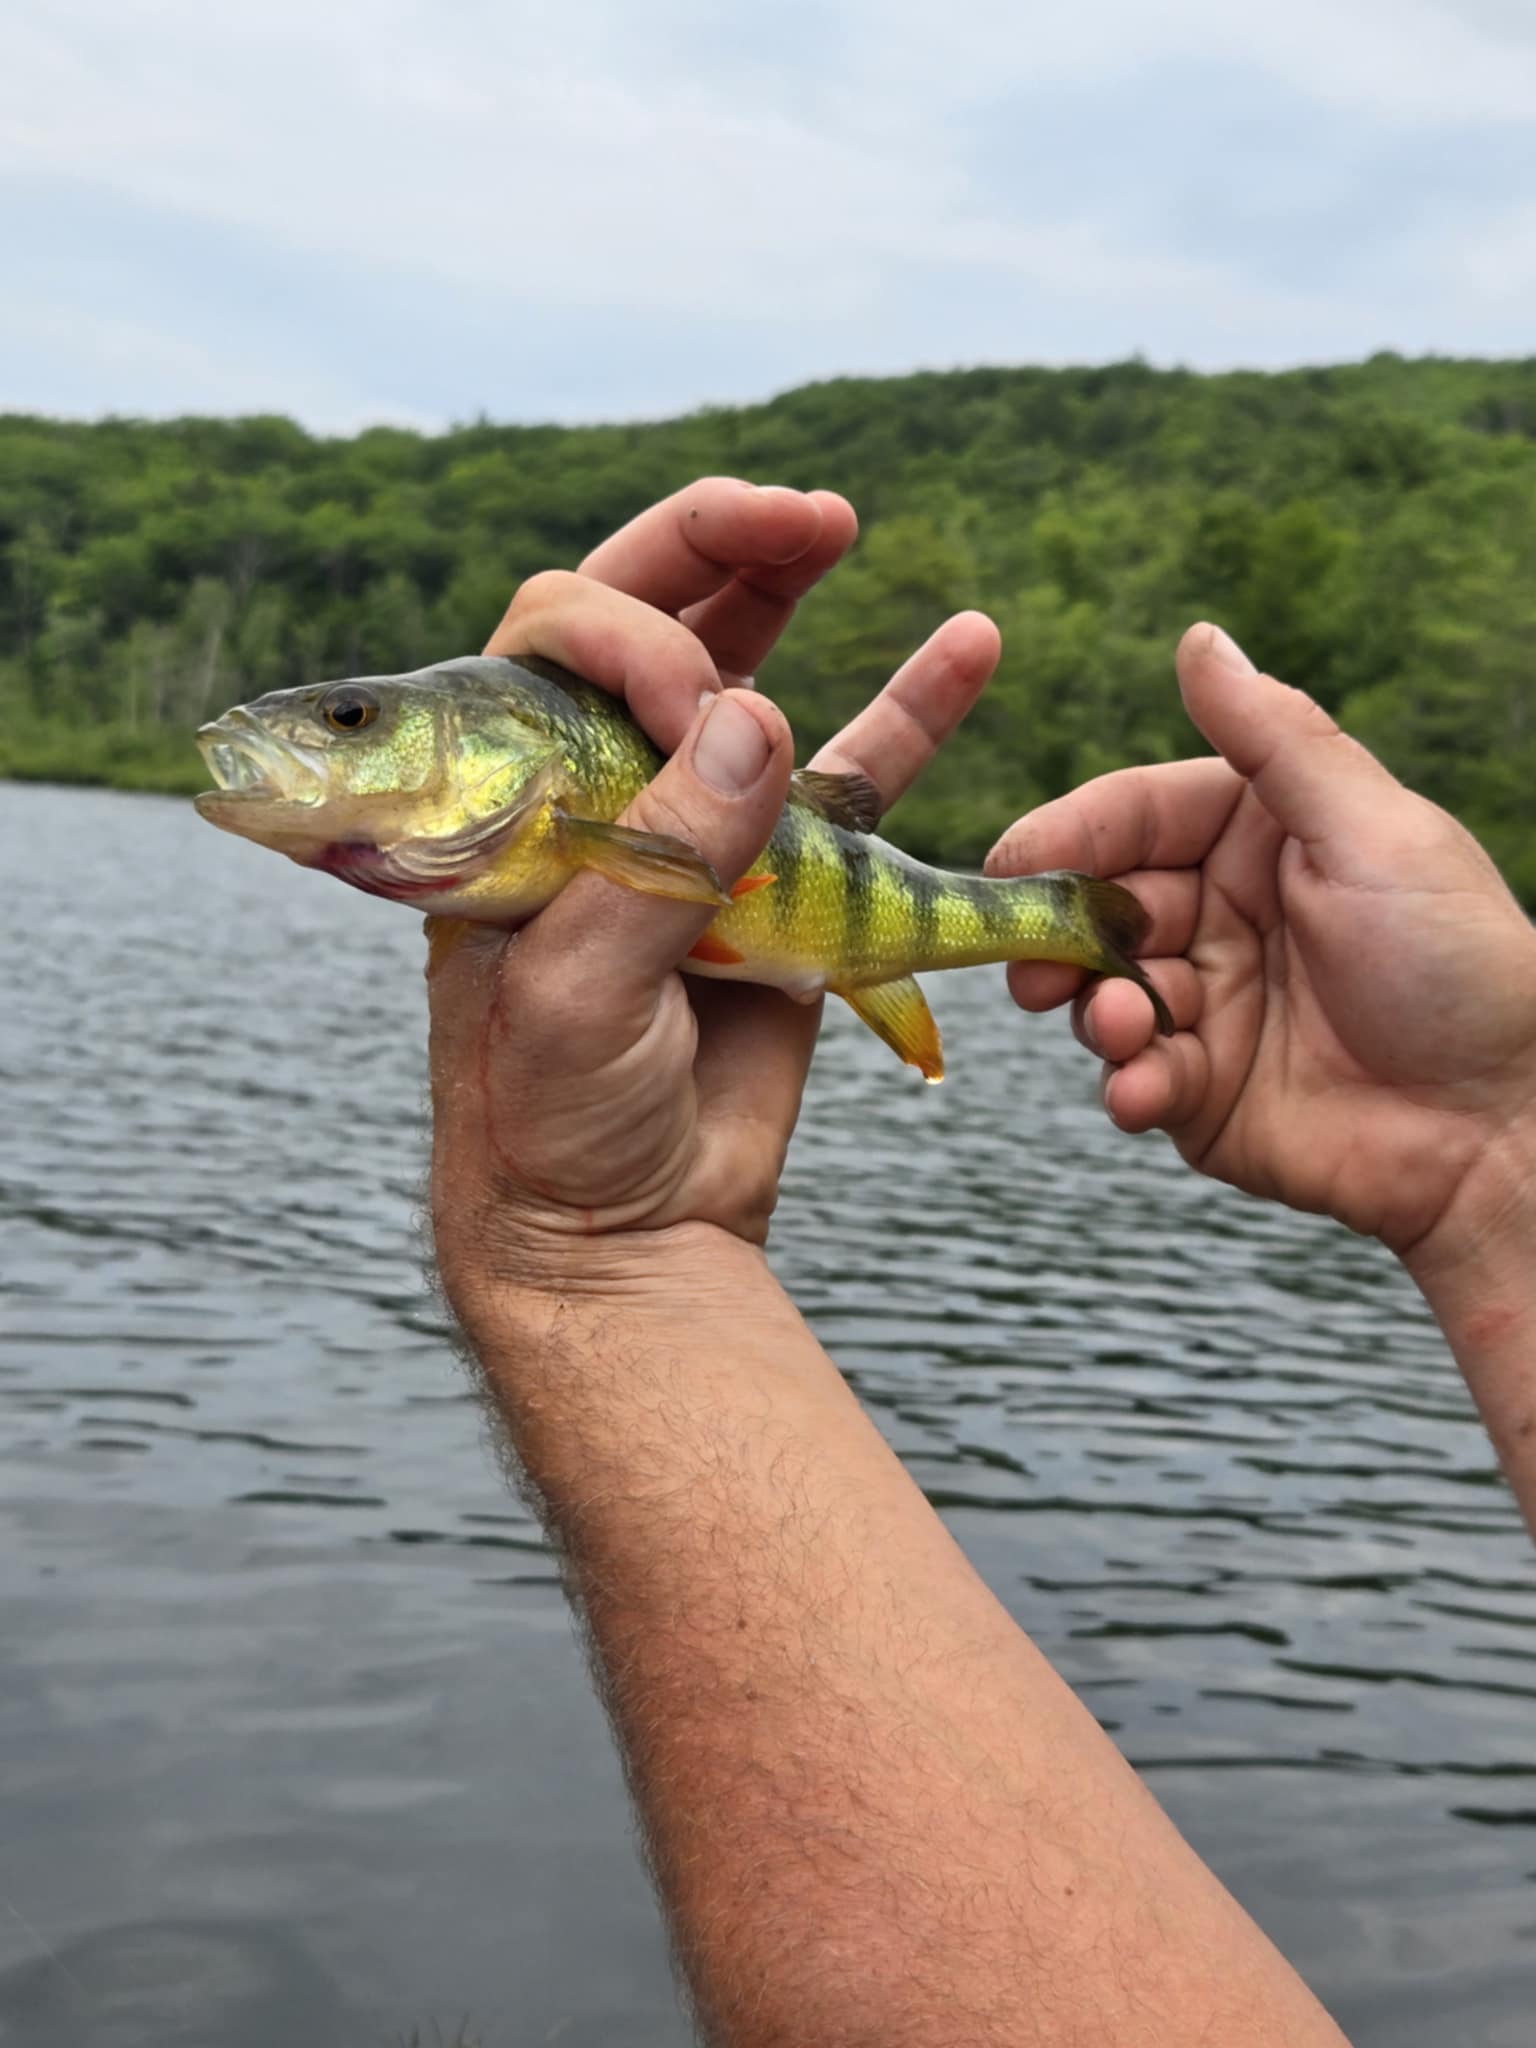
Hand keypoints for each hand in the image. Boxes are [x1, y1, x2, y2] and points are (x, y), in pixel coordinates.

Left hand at [428, 480, 1000, 1321]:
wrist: (623, 1235)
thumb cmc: (550, 1122)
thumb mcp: (573, 994)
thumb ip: (659, 860)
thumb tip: (753, 725)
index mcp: (512, 797)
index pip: (563, 636)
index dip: (639, 632)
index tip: (697, 699)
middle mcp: (596, 791)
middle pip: (652, 620)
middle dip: (719, 547)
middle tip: (802, 515)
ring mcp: (693, 828)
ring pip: (748, 675)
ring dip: (791, 588)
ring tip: (840, 520)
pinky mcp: (780, 881)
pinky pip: (850, 777)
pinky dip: (911, 712)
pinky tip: (969, 640)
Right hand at [988, 623, 1535, 1265]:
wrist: (1500, 1127)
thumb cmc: (1457, 964)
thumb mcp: (1372, 833)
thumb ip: (1274, 741)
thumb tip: (1199, 637)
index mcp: (1260, 838)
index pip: (1137, 816)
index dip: (1072, 834)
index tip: (1015, 863)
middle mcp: (1224, 915)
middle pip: (1100, 906)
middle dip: (1059, 935)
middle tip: (1033, 967)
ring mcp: (1209, 1006)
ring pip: (1103, 993)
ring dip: (1098, 1010)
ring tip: (1123, 1027)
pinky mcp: (1203, 1091)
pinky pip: (1135, 1077)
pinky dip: (1128, 1082)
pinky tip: (1147, 1087)